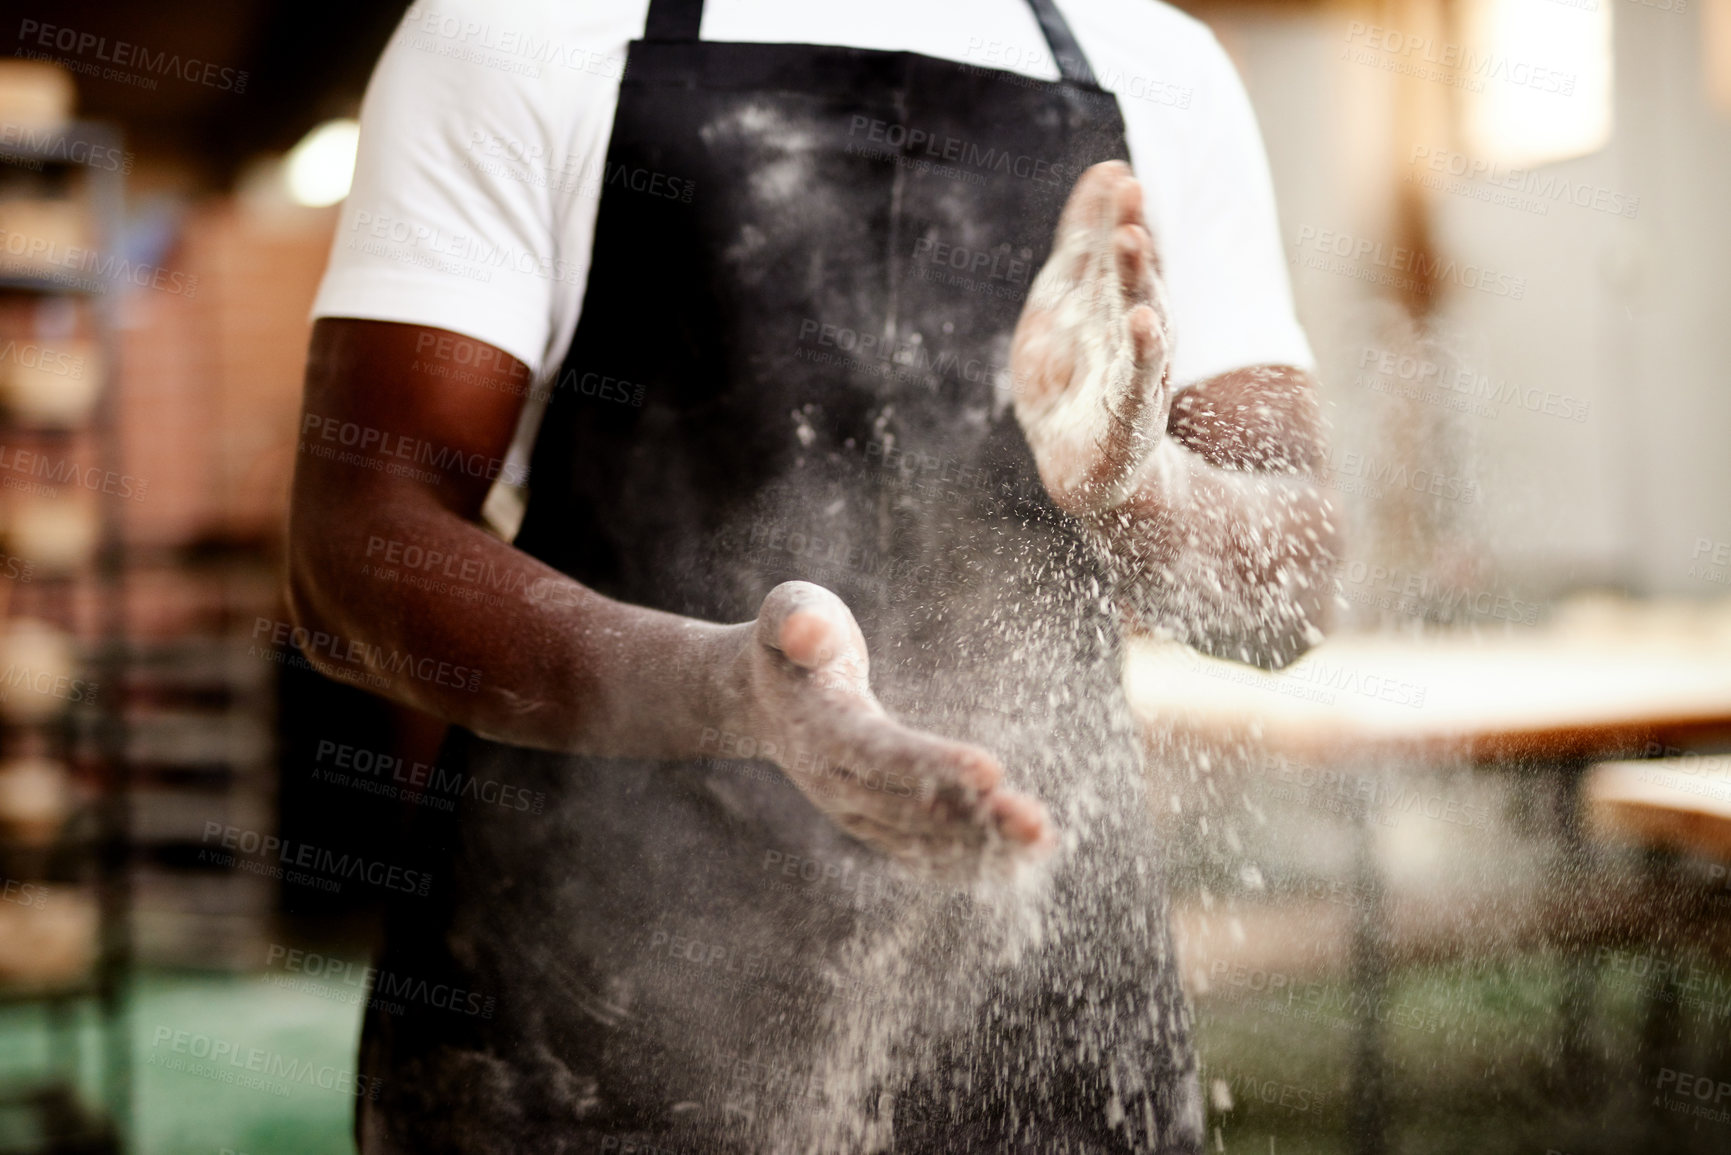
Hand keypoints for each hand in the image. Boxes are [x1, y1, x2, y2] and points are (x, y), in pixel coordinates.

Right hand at [726, 581, 1053, 878]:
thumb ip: (795, 618)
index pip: (879, 751)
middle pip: (909, 807)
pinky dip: (971, 856)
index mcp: (820, 729)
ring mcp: (853, 810)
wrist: (762, 697)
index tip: (992, 769)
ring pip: (923, 837)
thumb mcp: (786, 612)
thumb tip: (805, 632)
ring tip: (1043, 838)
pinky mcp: (874, 823)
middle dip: (976, 816)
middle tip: (1036, 821)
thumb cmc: (790, 643)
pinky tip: (1022, 858)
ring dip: (985, 843)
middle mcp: (834, 783)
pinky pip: (924, 849)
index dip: (933, 763)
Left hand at [1011, 161, 1171, 515]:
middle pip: (1131, 275)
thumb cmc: (1070, 382)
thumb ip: (1081, 244)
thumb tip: (1106, 169)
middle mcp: (1130, 330)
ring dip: (1136, 278)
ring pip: (1140, 317)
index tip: (1114, 173)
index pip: (1115, 250)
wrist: (1081, 470)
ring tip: (1131, 239)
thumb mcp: (1063, 304)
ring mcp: (1135, 371)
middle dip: (1131, 231)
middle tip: (1130, 189)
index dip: (1115, 213)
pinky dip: (1143, 350)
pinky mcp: (1131, 414)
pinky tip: (1142, 321)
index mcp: (1111, 302)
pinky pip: (1139, 379)